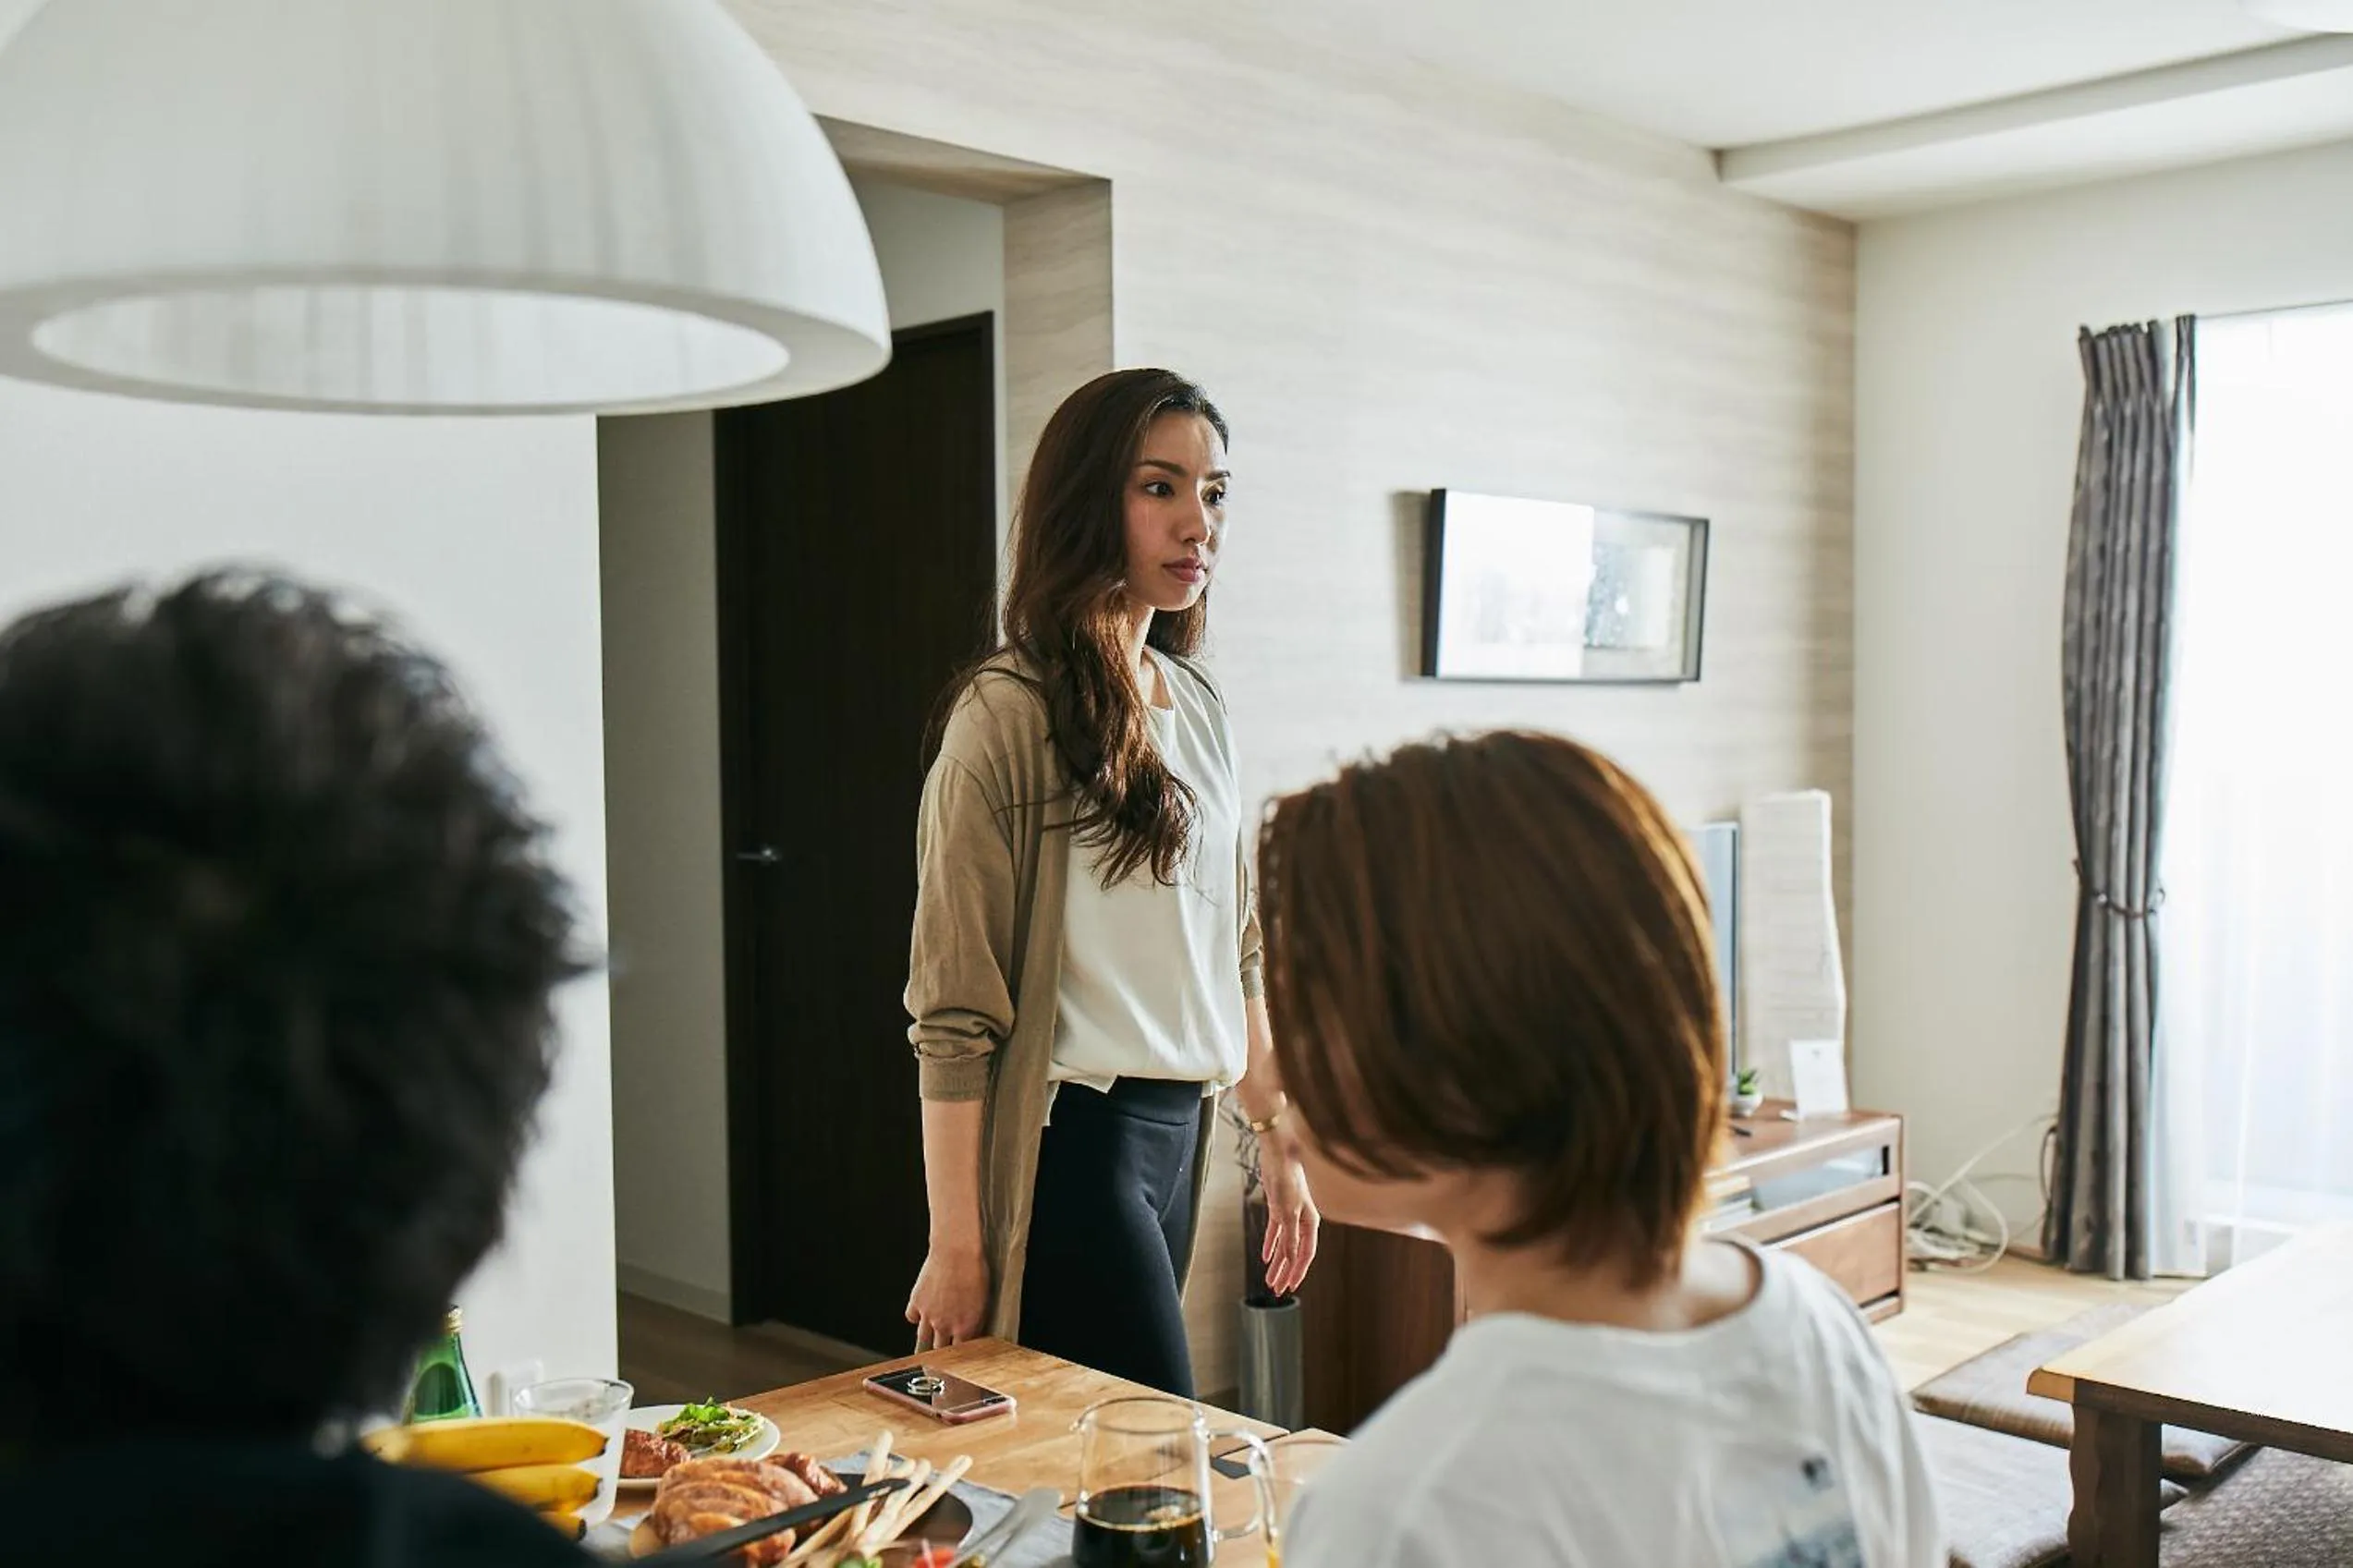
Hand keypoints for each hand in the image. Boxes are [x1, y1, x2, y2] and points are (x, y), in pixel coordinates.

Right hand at [906, 1239, 989, 1351]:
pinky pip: (911, 1317)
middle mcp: (945, 1325)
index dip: (960, 1355)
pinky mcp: (917, 1302)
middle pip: (940, 1351)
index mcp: (966, 1327)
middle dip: (942, 1354)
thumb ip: (975, 1320)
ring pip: (923, 1339)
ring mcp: (928, 1316)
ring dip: (925, 1343)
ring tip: (925, 1348)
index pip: (961, 1352)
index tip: (959, 1356)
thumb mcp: (983, 1301)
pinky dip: (915, 1317)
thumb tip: (972, 1329)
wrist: (956, 1251)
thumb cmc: (975, 1270)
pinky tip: (919, 1315)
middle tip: (941, 1357)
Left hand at [1258, 1129, 1319, 1297]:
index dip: (1298, 1271)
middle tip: (1278, 1289)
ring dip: (1277, 1263)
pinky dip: (1271, 1244)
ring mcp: (1290, 1215)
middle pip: (1294, 1253)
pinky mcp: (1278, 1208)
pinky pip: (1276, 1232)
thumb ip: (1290, 1238)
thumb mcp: (1288, 1212)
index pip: (1305, 1254)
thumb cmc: (1288, 1180)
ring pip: (1284, 1245)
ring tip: (1270, 1279)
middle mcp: (1302, 1221)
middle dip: (1285, 1272)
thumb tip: (1290, 1260)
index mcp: (1310, 1223)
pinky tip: (1266, 1256)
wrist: (1278, 1155)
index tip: (1290, 1286)